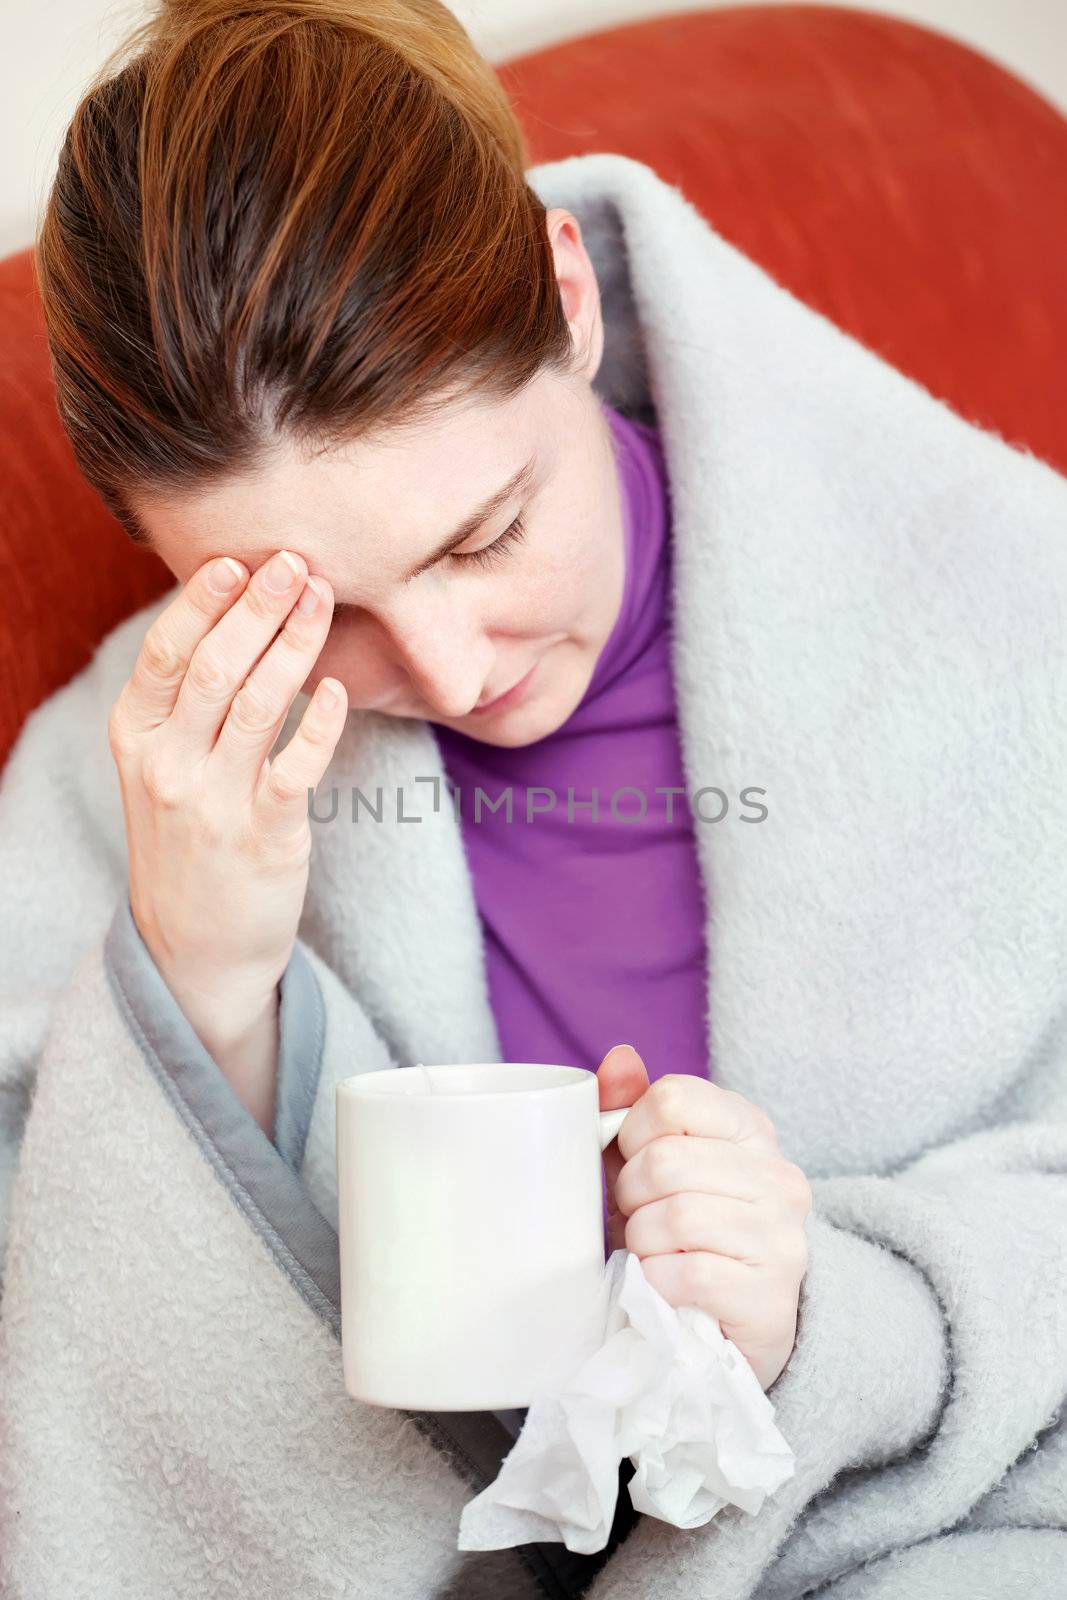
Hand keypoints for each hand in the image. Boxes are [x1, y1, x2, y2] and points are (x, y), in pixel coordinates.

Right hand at [108, 549, 346, 1103]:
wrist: (194, 949)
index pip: (165, 653)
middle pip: (216, 666)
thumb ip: (186, 703)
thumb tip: (232, 616)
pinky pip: (298, 766)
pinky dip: (322, 722)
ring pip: (259, 703)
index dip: (201, 602)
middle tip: (298, 563)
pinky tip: (338, 690)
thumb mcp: (161, 769)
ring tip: (324, 601)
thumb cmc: (189, 840)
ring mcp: (215, 802)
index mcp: (136, 738)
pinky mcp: (265, 835)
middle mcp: (167, 765)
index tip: (239, 560)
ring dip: (296, 645)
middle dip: (260, 607)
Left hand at [597, 1043, 811, 1390]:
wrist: (734, 1320)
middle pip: (666, 1160)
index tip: (636, 1164)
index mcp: (750, 1128)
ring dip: (643, 1241)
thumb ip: (633, 1108)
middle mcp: (778, 1175)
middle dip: (631, 1195)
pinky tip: (666, 1284)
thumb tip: (619, 1057)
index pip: (672, 1099)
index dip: (632, 1134)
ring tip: (654, 1251)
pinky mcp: (771, 1296)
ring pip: (677, 1217)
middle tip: (640, 1218)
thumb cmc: (684, 1231)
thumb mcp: (653, 1164)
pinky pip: (690, 1274)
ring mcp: (782, 1236)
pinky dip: (659, 1281)